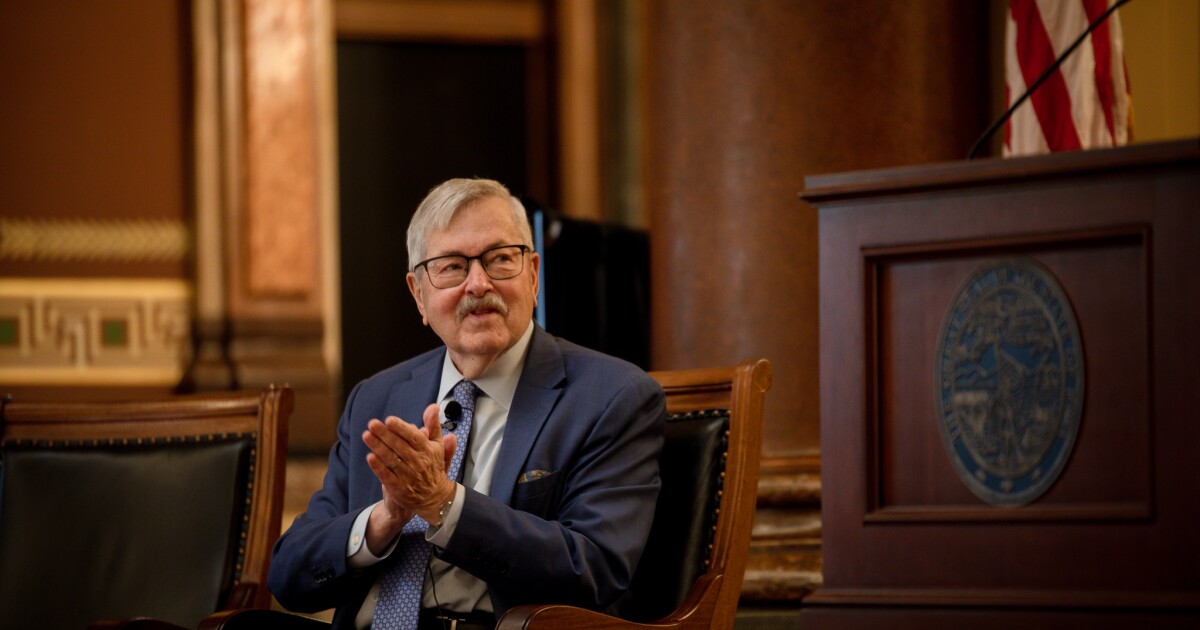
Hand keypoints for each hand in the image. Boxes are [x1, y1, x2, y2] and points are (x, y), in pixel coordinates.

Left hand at [362, 403, 457, 549]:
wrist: (434, 498)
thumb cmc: (432, 467)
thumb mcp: (437, 446)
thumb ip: (434, 425)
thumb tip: (433, 406)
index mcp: (427, 450)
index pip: (414, 437)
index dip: (401, 428)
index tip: (389, 420)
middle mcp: (418, 462)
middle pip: (399, 446)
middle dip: (385, 434)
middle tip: (372, 424)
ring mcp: (408, 476)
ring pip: (391, 459)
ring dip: (378, 447)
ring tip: (367, 436)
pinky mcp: (399, 488)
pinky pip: (387, 476)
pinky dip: (378, 467)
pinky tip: (370, 457)